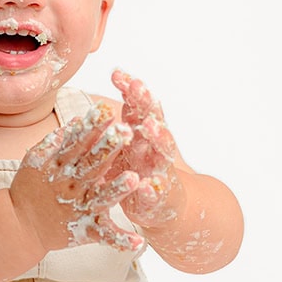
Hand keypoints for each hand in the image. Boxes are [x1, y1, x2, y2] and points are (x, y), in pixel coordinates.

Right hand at [10, 102, 145, 255]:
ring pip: (101, 198)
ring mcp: (80, 209)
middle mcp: (72, 187)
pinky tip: (138, 243)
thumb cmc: (29, 188)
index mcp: (61, 167)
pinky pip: (105, 236)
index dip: (92, 126)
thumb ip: (57, 141)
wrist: (18, 225)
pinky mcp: (86, 230)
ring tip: (133, 179)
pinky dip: (121, 241)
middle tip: (126, 131)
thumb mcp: (35, 160)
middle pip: (93, 165)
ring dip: (117, 189)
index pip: (79, 143)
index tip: (107, 110)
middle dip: (109, 148)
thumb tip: (79, 120)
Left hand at [111, 69, 182, 227]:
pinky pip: (156, 193)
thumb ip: (129, 113)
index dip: (131, 90)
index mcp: (145, 135)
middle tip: (138, 87)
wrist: (164, 208)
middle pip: (154, 121)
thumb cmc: (141, 170)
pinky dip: (152, 189)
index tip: (117, 73)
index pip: (139, 107)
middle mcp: (156, 149)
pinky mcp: (159, 199)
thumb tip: (119, 74)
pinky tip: (148, 186)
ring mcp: (161, 171)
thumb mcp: (131, 141)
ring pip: (163, 151)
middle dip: (146, 104)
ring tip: (149, 125)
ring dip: (157, 137)